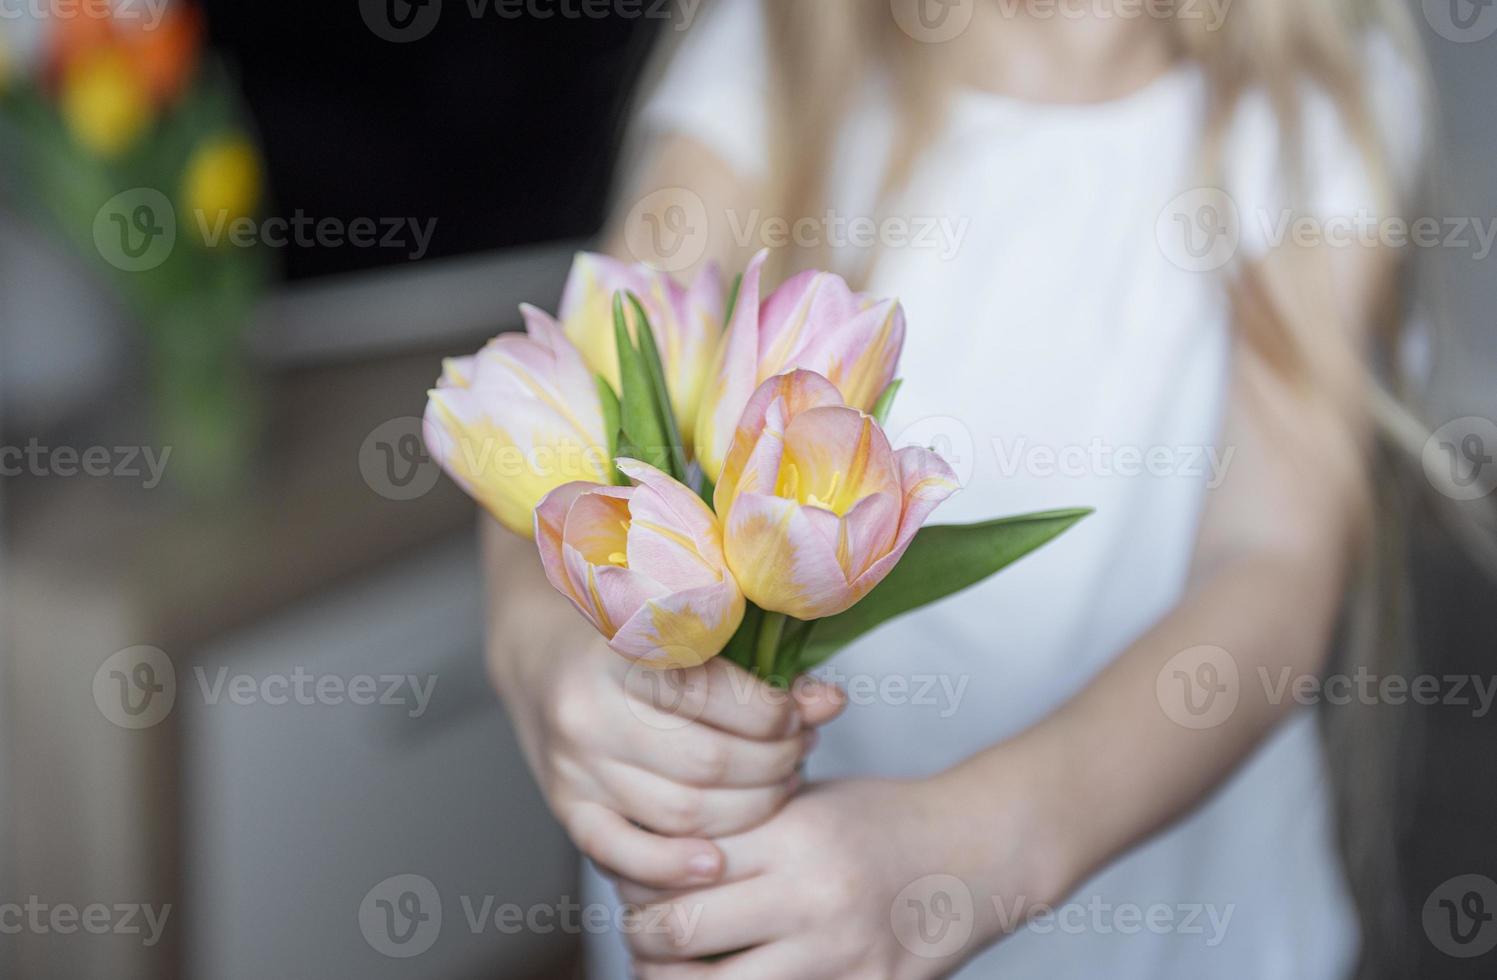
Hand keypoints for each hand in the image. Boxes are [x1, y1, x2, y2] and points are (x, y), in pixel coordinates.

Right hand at [493, 629, 845, 891]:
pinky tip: (716, 863)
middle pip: (707, 763)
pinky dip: (673, 866)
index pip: (714, 694)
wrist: (540, 657)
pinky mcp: (566, 807)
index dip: (774, 713)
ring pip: (680, 812)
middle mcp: (589, 711)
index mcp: (619, 652)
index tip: (801, 714)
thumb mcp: (685, 632)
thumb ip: (756, 666)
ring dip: (747, 810)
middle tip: (800, 753)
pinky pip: (622, 852)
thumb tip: (830, 703)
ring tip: (777, 787)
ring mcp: (574, 766)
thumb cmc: (628, 640)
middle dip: (773, 765)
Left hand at [617, 773, 1067, 979]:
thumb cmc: (882, 820)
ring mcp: (840, 955)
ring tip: (669, 967)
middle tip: (640, 933)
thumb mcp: (807, 800)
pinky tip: (731, 978)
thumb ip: (738, 828)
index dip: (638, 882)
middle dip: (643, 939)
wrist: (978, 851)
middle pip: (683, 934)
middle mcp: (812, 896)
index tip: (633, 885)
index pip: (679, 867)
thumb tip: (651, 857)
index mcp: (793, 834)